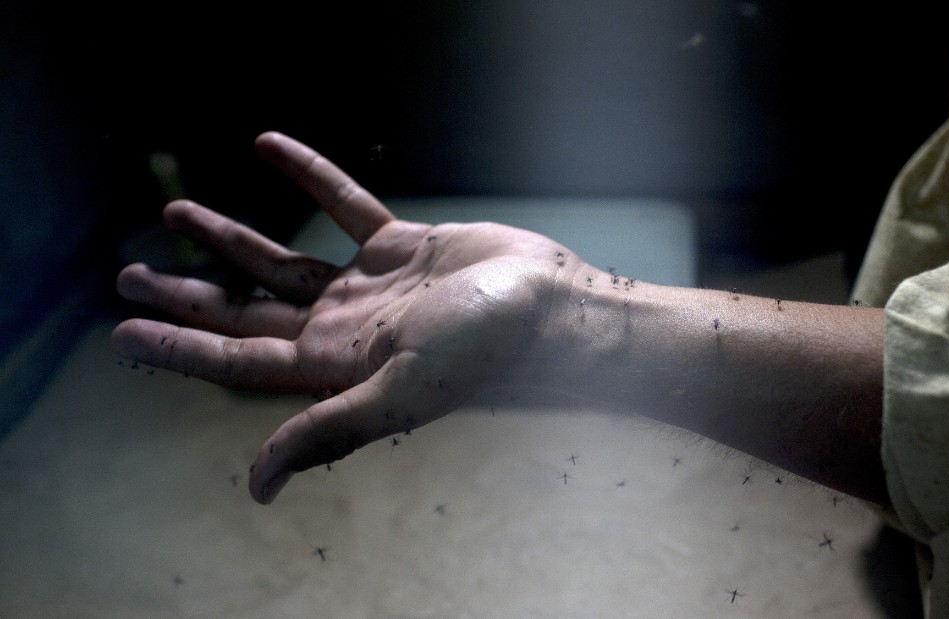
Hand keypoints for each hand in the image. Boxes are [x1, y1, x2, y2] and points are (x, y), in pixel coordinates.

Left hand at [111, 132, 568, 503]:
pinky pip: (342, 204)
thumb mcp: (398, 393)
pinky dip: (307, 176)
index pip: (237, 358)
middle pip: (245, 309)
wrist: (552, 307)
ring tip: (176, 211)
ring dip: (229, 237)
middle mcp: (343, 328)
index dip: (179, 345)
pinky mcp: (402, 246)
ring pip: (283, 259)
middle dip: (186, 293)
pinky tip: (269, 145)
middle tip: (127, 273)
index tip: (124, 330)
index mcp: (335, 365)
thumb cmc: (484, 352)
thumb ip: (326, 430)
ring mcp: (371, 286)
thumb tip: (256, 487)